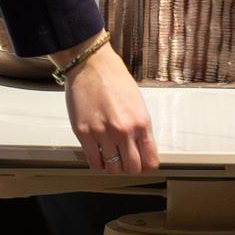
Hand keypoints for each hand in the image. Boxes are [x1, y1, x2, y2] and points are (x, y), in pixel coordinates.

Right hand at [63, 43, 157, 176]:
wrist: (91, 65)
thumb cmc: (114, 79)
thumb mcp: (138, 104)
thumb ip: (140, 127)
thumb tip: (141, 147)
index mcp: (141, 122)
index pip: (150, 160)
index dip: (146, 166)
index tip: (142, 164)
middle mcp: (123, 131)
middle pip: (131, 169)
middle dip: (129, 167)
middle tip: (125, 161)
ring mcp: (102, 133)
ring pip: (112, 168)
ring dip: (112, 166)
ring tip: (110, 156)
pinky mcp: (84, 133)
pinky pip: (93, 161)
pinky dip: (97, 162)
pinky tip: (98, 155)